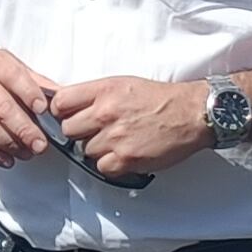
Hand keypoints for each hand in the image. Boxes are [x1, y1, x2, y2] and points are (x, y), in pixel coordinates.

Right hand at [0, 33, 63, 165]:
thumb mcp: (10, 62)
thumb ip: (35, 81)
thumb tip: (62, 97)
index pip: (13, 77)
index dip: (29, 93)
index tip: (43, 109)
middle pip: (1, 108)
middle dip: (23, 129)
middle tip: (40, 145)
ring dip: (10, 144)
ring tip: (27, 153)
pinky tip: (7, 159)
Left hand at [47, 72, 215, 183]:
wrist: (191, 113)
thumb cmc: (160, 99)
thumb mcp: (123, 84)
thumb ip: (94, 95)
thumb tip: (69, 106)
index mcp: (103, 90)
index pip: (59, 103)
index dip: (61, 112)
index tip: (68, 116)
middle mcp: (106, 113)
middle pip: (68, 130)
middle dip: (78, 133)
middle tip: (96, 131)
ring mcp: (115, 137)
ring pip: (84, 151)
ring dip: (97, 150)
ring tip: (117, 142)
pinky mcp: (126, 158)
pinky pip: (101, 167)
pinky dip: (111, 165)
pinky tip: (124, 153)